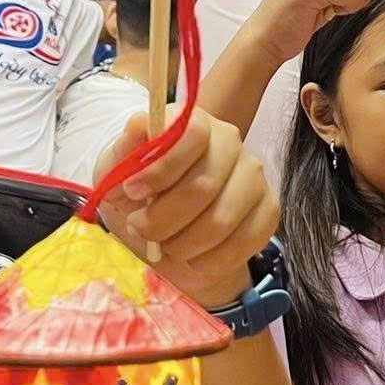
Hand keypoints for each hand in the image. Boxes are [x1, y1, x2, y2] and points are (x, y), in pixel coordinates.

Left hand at [95, 109, 279, 307]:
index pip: (192, 134)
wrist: (161, 223)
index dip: (161, 168)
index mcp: (194, 123)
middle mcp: (230, 143)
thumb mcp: (115, 170)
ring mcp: (253, 176)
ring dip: (183, 245)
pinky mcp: (268, 209)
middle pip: (204, 185)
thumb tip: (137, 127)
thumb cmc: (137, 191)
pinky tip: (193, 257)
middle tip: (141, 228)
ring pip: (221, 220)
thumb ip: (124, 150)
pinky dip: (210, 260)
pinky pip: (243, 243)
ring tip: (165, 245)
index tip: (131, 191)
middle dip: (162, 218)